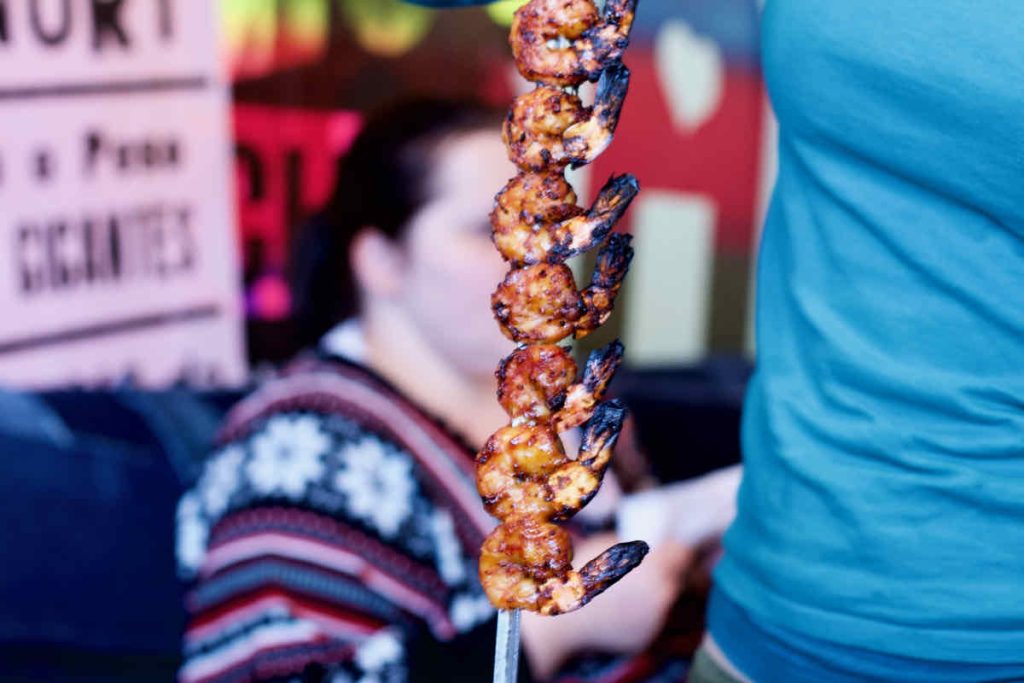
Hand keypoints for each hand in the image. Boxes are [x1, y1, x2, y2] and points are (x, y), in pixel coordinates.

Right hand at [521, 532, 691, 678]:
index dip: (685, 549)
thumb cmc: (580, 576)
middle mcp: (664, 595)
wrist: (561, 618)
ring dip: (693, 598)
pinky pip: (684, 635)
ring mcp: (660, 623)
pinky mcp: (653, 642)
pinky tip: (677, 614)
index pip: (687, 553)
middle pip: (698, 581)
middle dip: (693, 573)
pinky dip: (685, 624)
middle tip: (690, 567)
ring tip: (685, 590)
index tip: (683, 548)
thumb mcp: (608, 547)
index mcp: (654, 567)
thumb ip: (639, 545)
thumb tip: (661, 540)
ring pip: (696, 609)